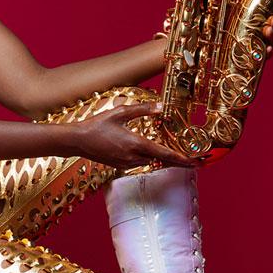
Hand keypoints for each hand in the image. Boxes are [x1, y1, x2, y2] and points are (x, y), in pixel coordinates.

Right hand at [69, 101, 196, 170]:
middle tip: (192, 162)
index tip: (194, 162)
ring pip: (150, 162)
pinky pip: (139, 163)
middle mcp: (133, 157)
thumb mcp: (120, 112)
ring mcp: (126, 163)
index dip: (181, 159)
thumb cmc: (97, 125)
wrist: (78, 141)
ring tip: (174, 155)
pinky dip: (148, 159)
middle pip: (160, 161)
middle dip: (176, 162)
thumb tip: (161, 107)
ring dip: (161, 159)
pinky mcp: (120, 165)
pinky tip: (149, 153)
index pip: (164, 154)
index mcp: (136, 144)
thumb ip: (142, 110)